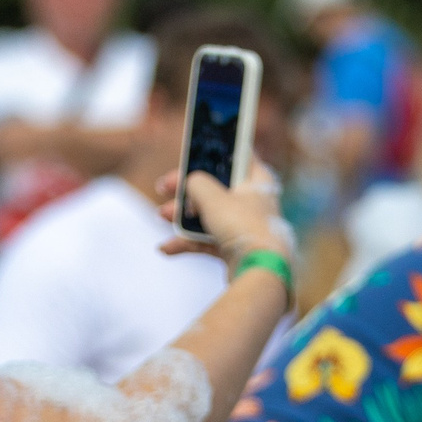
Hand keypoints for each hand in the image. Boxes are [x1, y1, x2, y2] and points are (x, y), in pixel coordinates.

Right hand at [158, 164, 293, 272]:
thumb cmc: (241, 225)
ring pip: (209, 215)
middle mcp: (253, 201)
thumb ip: (195, 182)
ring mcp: (245, 226)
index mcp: (257, 179)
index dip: (213, 151)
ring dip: (183, 217)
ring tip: (162, 217)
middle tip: (163, 187)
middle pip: (215, 188)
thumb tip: (190, 183)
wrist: (259, 271)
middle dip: (186, 190)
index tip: (192, 150)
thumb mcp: (211, 195)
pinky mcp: (237, 249)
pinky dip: (188, 243)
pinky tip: (166, 248)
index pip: (237, 155)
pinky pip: (208, 241)